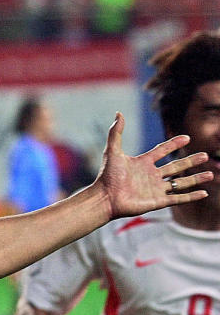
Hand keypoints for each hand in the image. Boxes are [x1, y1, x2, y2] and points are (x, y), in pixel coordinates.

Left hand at [96, 112, 211, 218]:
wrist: (104, 198)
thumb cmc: (107, 176)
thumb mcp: (112, 151)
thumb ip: (116, 132)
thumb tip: (119, 113)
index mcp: (142, 163)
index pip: (162, 151)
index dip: (173, 144)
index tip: (187, 138)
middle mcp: (151, 175)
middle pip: (175, 167)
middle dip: (190, 161)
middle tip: (205, 155)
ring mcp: (155, 189)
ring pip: (180, 183)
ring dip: (195, 179)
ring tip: (211, 175)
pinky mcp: (158, 201)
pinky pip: (178, 198)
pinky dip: (191, 196)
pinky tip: (204, 193)